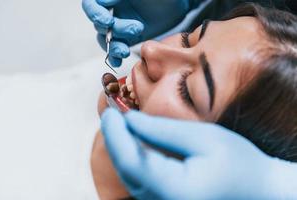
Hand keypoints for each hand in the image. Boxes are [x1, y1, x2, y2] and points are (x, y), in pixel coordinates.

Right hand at [82, 0, 199, 66]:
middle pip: (101, 25)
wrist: (180, 4)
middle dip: (116, 30)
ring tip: (126, 50)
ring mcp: (121, 25)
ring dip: (114, 47)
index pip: (92, 5)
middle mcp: (114, 11)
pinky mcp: (129, 38)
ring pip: (107, 39)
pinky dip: (115, 56)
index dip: (95, 14)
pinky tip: (119, 60)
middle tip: (136, 29)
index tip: (108, 20)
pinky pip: (117, 48)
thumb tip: (103, 1)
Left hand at [101, 108, 296, 199]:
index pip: (130, 161)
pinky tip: (135, 140)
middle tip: (112, 113)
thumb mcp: (203, 138)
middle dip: (115, 139)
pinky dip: (133, 157)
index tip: (109, 112)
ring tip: (120, 123)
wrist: (258, 191)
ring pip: (129, 175)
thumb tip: (130, 119)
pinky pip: (140, 179)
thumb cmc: (238, 163)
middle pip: (125, 169)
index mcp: (173, 189)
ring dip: (122, 147)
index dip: (114, 135)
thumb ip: (162, 131)